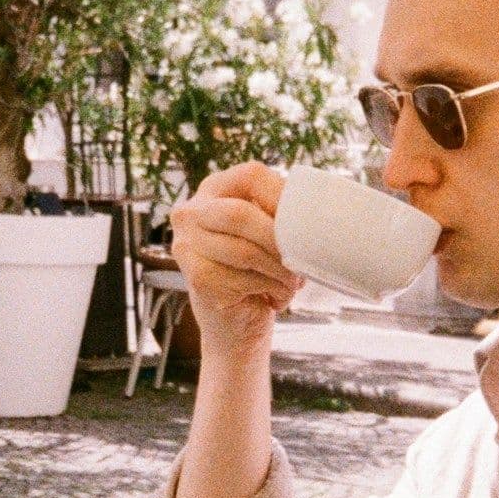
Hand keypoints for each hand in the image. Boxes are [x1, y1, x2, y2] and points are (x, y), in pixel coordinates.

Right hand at [168, 164, 299, 361]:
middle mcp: (191, 212)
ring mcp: (187, 246)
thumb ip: (282, 213)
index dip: (283, 198)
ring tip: (291, 282)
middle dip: (279, 240)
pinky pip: (242, 280)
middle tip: (300, 260)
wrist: (238, 321)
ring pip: (245, 252)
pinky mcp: (196, 278)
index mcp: (214, 188)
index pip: (250, 176)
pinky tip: (274, 296)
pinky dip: (270, 289)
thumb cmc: (261, 270)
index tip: (306, 223)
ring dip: (280, 272)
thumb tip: (312, 212)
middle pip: (240, 214)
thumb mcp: (270, 232)